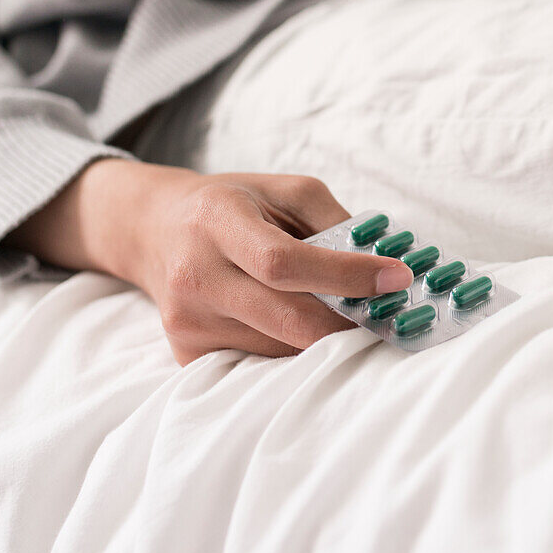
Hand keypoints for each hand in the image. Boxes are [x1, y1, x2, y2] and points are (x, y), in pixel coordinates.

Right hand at [7, 160, 413, 364]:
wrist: (154, 230)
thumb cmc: (231, 205)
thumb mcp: (283, 190)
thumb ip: (334, 222)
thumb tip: (384, 269)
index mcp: (216, 221)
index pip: (284, 262)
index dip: (346, 275)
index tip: (398, 278)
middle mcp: (194, 274)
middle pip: (288, 319)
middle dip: (348, 322)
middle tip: (385, 313)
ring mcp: (187, 319)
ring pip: (281, 347)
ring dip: (320, 335)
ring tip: (330, 308)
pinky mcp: (187, 352)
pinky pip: (259, 361)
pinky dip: (288, 346)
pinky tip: (284, 319)